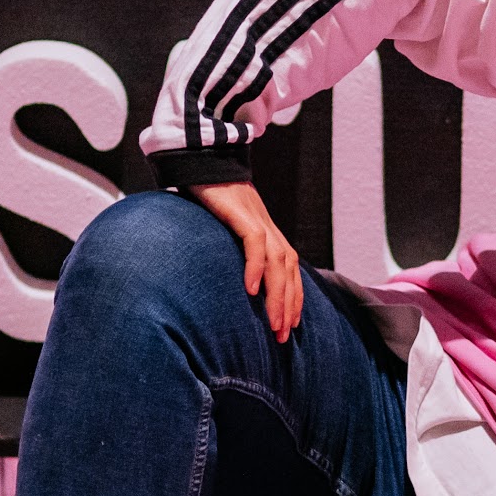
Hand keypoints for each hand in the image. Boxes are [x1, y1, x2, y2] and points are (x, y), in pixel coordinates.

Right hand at [191, 183, 303, 341]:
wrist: (202, 159)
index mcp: (268, 234)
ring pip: (278, 262)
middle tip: (282, 336)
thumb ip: (231, 250)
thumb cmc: (210, 196)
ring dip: (277, 295)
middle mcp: (268, 229)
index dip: (292, 299)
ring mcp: (257, 219)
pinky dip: (255, 266)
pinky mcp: (241, 212)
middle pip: (289, 271)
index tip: (289, 326)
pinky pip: (254, 242)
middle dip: (288, 306)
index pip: (289, 271)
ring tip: (273, 323)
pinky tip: (250, 289)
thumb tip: (226, 278)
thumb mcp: (224, 229)